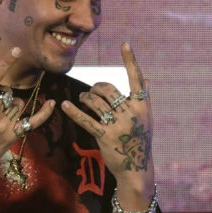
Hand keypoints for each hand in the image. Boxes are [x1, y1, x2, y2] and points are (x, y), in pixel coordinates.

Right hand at [0, 48, 55, 186]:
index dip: (6, 61)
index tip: (17, 50)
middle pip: (6, 91)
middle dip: (0, 95)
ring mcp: (3, 124)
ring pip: (18, 103)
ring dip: (11, 106)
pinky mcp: (12, 136)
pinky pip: (32, 121)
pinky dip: (44, 113)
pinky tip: (52, 103)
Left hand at [61, 42, 153, 193]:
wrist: (136, 168)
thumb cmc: (141, 141)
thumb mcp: (147, 120)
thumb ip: (144, 98)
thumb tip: (147, 78)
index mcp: (141, 107)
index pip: (136, 78)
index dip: (130, 60)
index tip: (125, 44)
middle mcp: (131, 114)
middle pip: (108, 89)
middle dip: (96, 87)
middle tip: (92, 91)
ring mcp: (118, 125)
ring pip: (96, 102)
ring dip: (85, 98)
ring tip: (82, 98)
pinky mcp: (105, 137)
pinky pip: (86, 119)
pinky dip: (74, 111)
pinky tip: (65, 104)